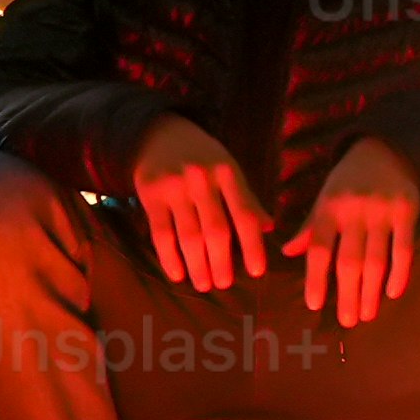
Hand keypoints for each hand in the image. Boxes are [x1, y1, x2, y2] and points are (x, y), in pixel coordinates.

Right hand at [125, 115, 272, 294]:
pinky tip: (177, 275)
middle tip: (225, 284)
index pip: (244, 214)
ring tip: (205, 285)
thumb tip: (269, 228)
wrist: (158, 134)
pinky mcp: (151, 196)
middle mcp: (201, 179)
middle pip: (216, 230)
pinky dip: (169, 257)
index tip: (257, 272)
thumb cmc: (201, 157)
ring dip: (198, 265)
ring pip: (189, 236)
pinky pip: (161, 233)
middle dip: (222, 262)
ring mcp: (174, 187)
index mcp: (227, 172)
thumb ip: (247, 198)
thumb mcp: (228, 168)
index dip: (252, 245)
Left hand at [287, 138, 419, 329]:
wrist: (385, 149)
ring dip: (371, 291)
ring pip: (376, 259)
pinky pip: (404, 248)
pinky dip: (399, 273)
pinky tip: (393, 293)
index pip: (319, 249)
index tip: (315, 305)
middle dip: (347, 294)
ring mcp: (381, 211)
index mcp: (328, 208)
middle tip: (347, 321)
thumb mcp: (325, 198)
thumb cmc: (348, 181)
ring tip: (368, 315)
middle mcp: (353, 211)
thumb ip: (310, 227)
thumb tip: (288, 253)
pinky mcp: (406, 210)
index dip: (316, 278)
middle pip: (348, 261)